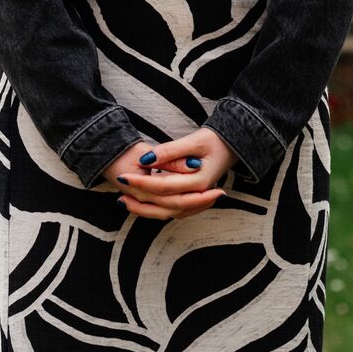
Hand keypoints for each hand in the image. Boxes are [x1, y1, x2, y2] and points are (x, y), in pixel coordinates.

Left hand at [106, 129, 238, 220]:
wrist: (233, 146)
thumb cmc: (215, 140)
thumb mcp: (194, 140)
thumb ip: (170, 151)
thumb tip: (146, 159)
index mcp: (198, 182)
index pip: (163, 186)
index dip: (142, 182)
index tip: (123, 175)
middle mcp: (198, 196)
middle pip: (163, 203)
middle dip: (139, 196)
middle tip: (119, 185)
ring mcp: (196, 200)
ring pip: (166, 211)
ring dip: (144, 208)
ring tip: (123, 200)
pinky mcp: (193, 200)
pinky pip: (172, 210)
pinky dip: (155, 209)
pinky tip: (142, 203)